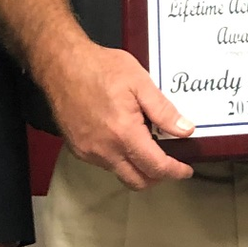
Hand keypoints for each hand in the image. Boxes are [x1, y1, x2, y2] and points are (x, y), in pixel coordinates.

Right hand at [40, 38, 193, 189]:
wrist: (61, 65)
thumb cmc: (100, 68)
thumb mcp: (140, 82)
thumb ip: (163, 110)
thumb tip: (185, 130)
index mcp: (123, 134)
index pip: (155, 167)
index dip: (175, 172)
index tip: (186, 170)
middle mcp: (104, 150)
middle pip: (137, 181)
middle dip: (157, 177)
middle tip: (170, 163)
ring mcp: (88, 152)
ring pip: (120, 173)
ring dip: (137, 167)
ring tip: (148, 145)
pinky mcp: (77, 148)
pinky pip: (104, 163)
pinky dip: (120, 158)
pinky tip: (125, 139)